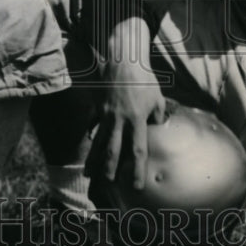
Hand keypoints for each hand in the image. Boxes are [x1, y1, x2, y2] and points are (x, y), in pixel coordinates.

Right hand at [87, 18, 165, 188]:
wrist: (124, 59)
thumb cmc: (144, 79)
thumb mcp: (157, 97)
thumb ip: (156, 116)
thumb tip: (155, 128)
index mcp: (137, 120)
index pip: (138, 151)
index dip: (137, 170)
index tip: (137, 186)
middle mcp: (120, 120)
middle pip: (113, 150)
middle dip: (110, 169)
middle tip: (108, 183)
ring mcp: (105, 114)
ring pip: (99, 141)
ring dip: (93, 159)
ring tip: (89, 174)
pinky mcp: (97, 106)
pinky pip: (91, 124)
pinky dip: (89, 135)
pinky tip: (88, 146)